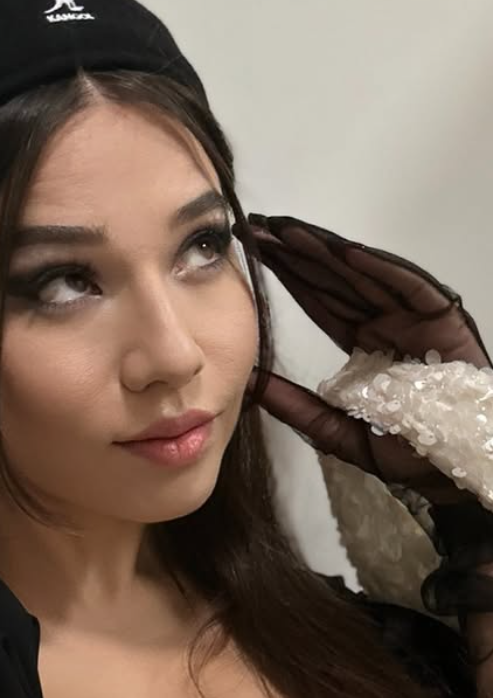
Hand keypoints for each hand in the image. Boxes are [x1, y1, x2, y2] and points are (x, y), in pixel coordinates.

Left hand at [233, 213, 490, 506]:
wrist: (448, 470)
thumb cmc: (405, 451)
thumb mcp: (336, 429)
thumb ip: (296, 406)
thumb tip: (250, 385)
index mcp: (365, 344)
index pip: (320, 301)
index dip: (290, 275)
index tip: (256, 252)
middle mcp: (387, 323)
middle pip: (336, 281)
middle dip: (299, 254)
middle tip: (260, 228)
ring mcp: (414, 318)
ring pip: (364, 276)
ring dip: (327, 252)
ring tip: (290, 232)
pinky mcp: (442, 318)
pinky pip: (408, 287)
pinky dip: (380, 268)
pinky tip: (346, 252)